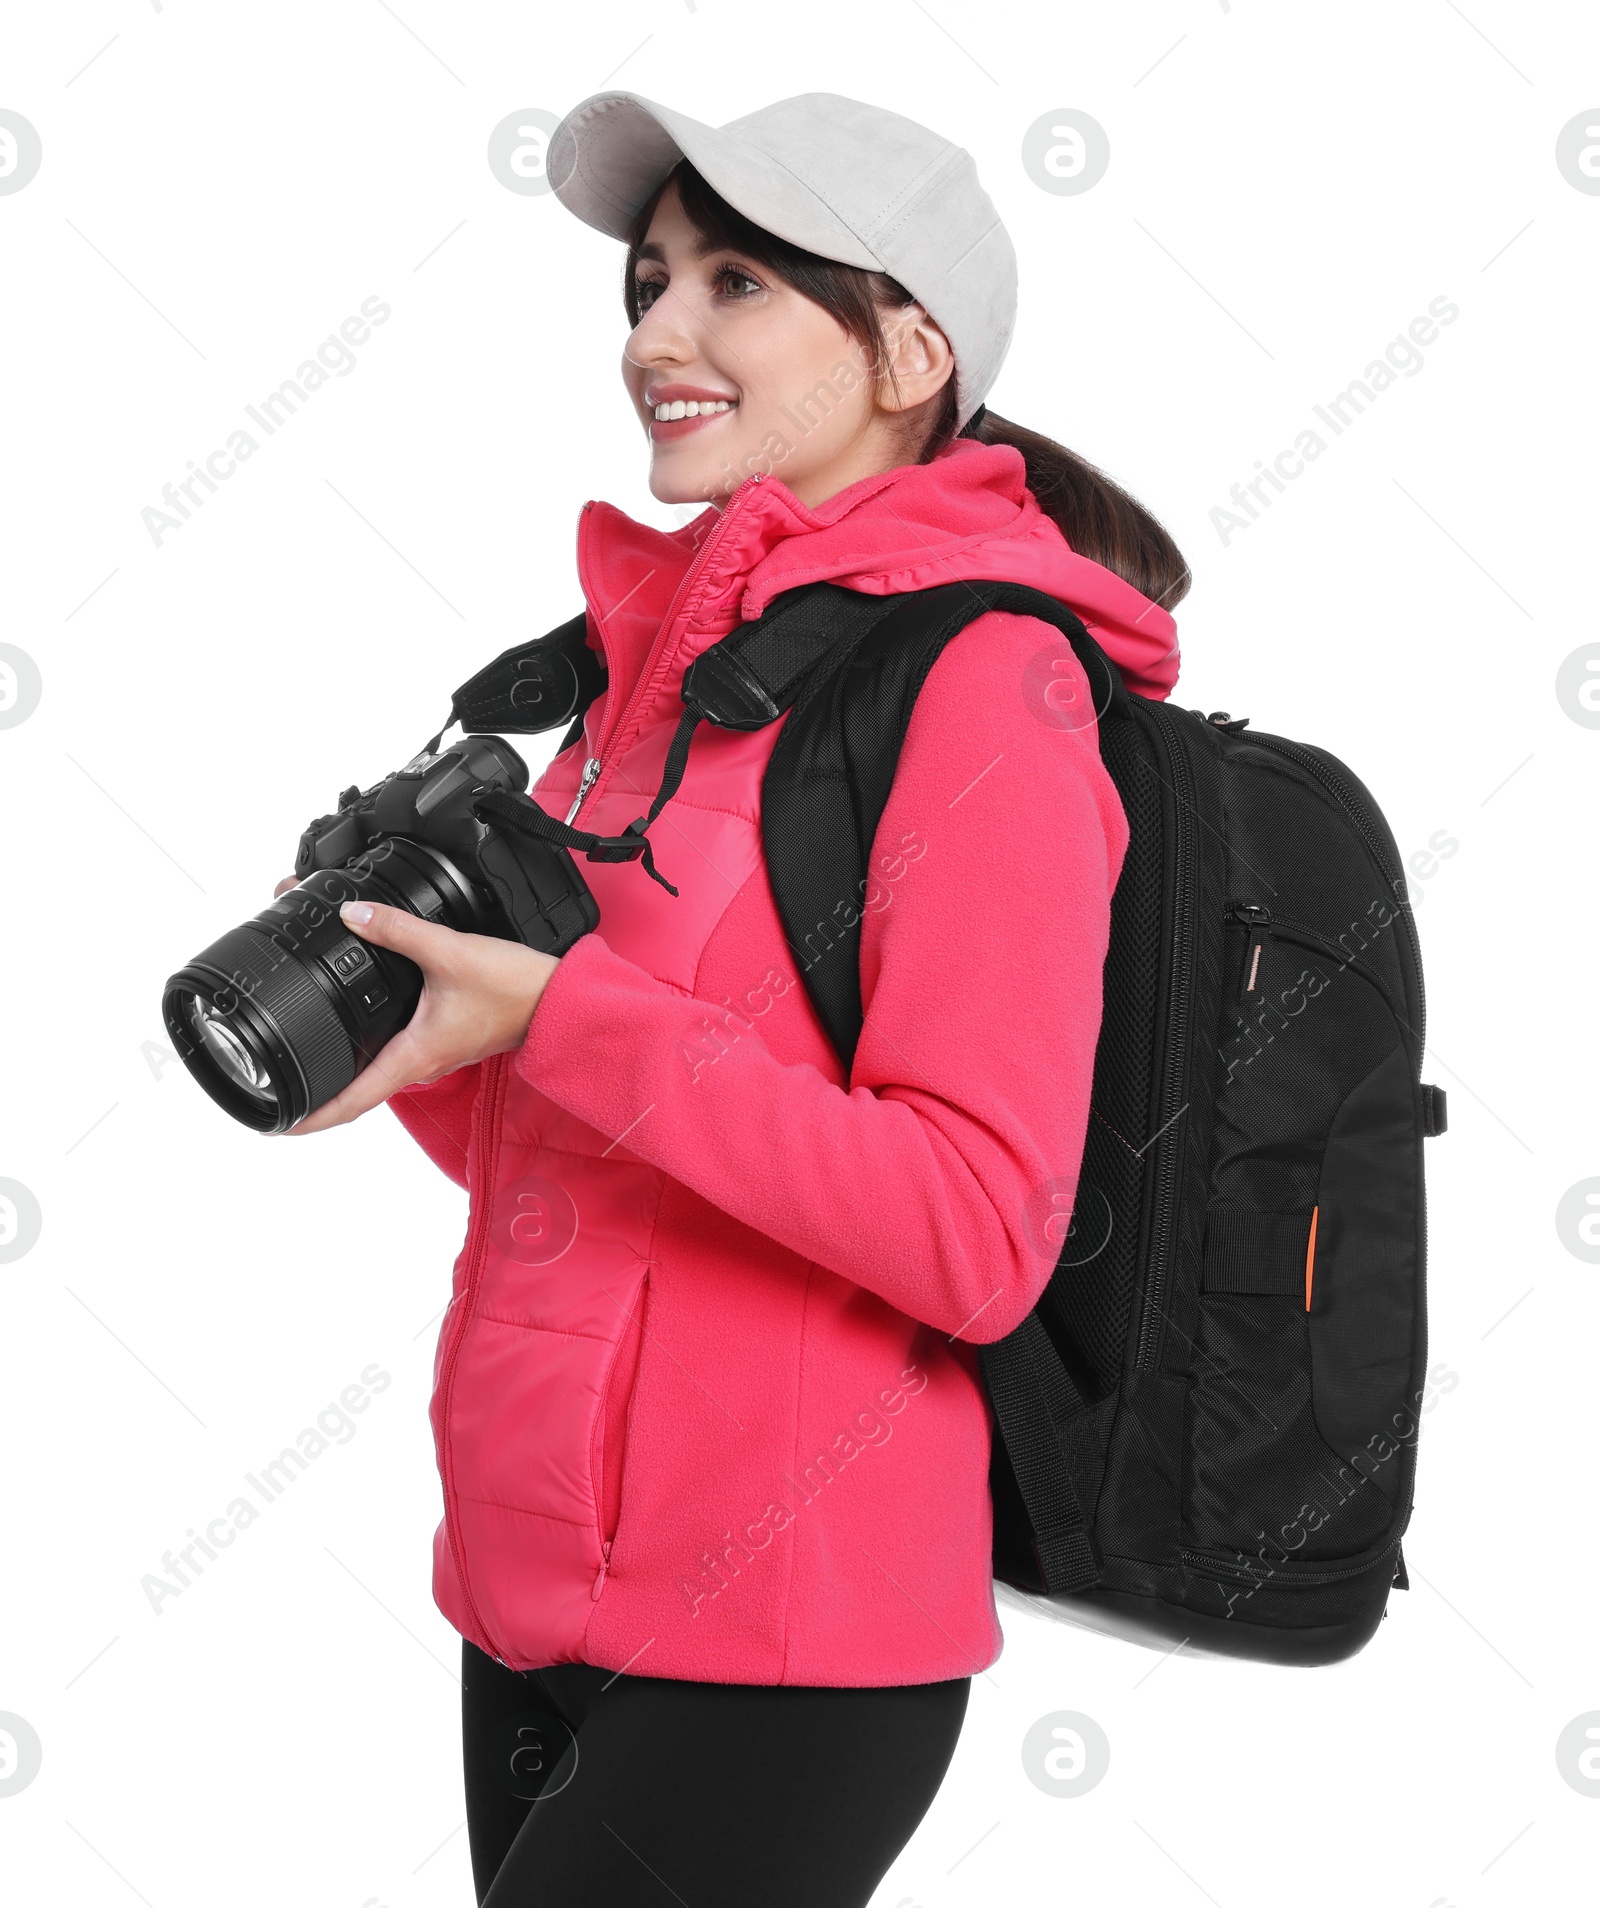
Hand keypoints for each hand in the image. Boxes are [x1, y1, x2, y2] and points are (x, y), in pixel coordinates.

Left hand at [285, 899, 560, 1134]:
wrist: (559, 997)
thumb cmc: (516, 989)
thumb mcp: (449, 952)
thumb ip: (397, 930)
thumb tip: (351, 914)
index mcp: (414, 1056)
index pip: (353, 1102)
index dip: (312, 1117)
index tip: (279, 1124)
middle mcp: (421, 1063)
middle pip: (358, 1091)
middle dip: (319, 1092)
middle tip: (281, 1086)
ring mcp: (434, 1053)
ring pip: (377, 1071)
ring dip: (344, 1068)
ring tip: (310, 1051)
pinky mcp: (445, 1037)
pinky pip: (398, 1052)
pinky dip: (370, 1047)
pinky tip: (362, 1023)